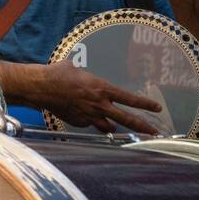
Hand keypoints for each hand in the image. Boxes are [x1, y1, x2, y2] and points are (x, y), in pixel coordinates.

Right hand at [35, 60, 166, 135]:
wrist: (41, 87)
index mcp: (103, 89)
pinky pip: (89, 125)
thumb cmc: (58, 73)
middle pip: (127, 119)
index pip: (130, 99)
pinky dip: (90, 122)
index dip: (146, 105)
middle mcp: (100, 104)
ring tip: (115, 126)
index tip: (157, 109)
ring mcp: (89, 116)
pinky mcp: (78, 122)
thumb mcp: (76, 68)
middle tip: (154, 132)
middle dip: (143, 126)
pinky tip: (84, 116)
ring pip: (109, 127)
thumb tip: (81, 67)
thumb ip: (86, 75)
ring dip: (112, 126)